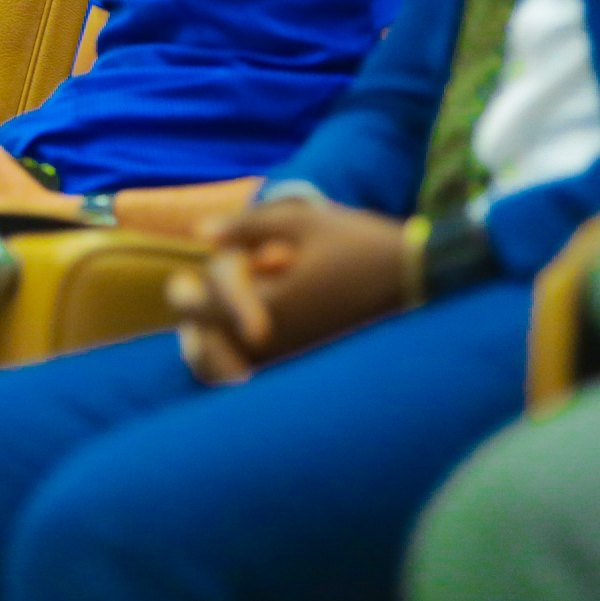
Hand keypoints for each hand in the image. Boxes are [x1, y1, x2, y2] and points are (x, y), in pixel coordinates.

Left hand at [167, 199, 407, 383]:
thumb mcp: (301, 220)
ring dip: (217, 350)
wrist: (419, 279)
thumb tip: (200, 233)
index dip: (184, 296)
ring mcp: (296, 362)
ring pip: (233, 373)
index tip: (181, 283)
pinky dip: (245, 365)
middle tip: (194, 304)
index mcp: (269, 307)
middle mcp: (279, 344)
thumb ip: (245, 226)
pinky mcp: (314, 368)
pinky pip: (263, 380)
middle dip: (197, 326)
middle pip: (208, 353)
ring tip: (213, 328)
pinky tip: (252, 340)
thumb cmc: (359, 244)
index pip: (202, 312)